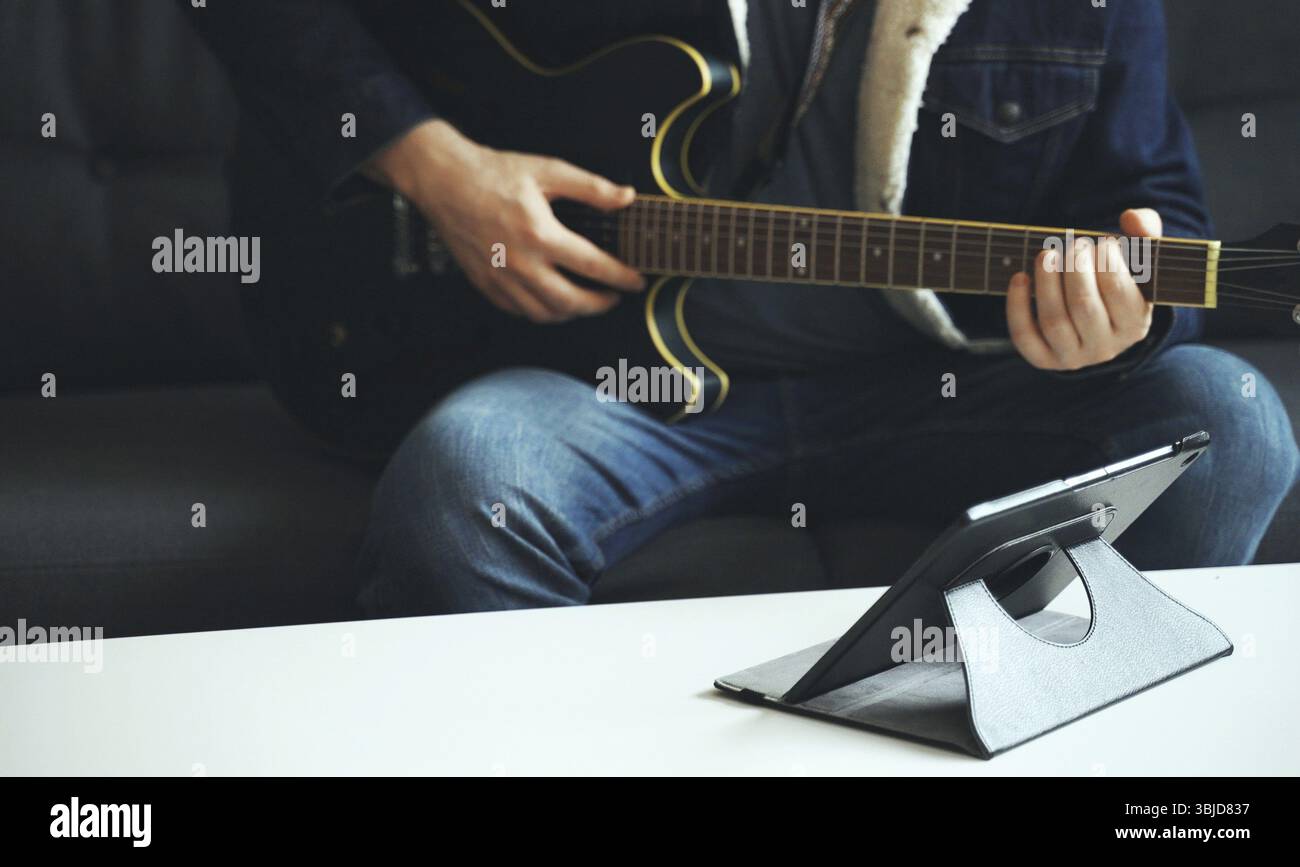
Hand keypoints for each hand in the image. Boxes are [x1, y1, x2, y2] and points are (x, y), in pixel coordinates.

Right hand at [368, 119, 644, 322]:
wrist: (444, 181)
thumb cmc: (493, 173)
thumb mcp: (547, 170)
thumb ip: (591, 187)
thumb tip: (626, 197)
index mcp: (540, 234)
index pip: (593, 266)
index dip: (621, 278)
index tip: (636, 281)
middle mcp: (520, 263)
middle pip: (571, 302)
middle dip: (600, 304)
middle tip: (615, 297)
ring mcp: (500, 278)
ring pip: (545, 314)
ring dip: (572, 312)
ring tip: (586, 301)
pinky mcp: (485, 284)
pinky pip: (519, 311)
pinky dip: (542, 312)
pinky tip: (552, 301)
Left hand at [1007, 208, 1160, 370]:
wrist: (1095, 318)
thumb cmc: (1118, 278)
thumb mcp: (1139, 258)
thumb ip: (1146, 232)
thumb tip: (1132, 219)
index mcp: (1135, 325)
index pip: (1118, 292)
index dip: (1107, 262)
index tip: (1103, 242)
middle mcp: (1106, 348)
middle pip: (1083, 306)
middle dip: (1074, 268)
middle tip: (1073, 245)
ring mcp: (1073, 357)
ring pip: (1054, 321)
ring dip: (1046, 283)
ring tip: (1046, 254)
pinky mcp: (1043, 359)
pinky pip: (1025, 336)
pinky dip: (1017, 306)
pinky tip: (1019, 277)